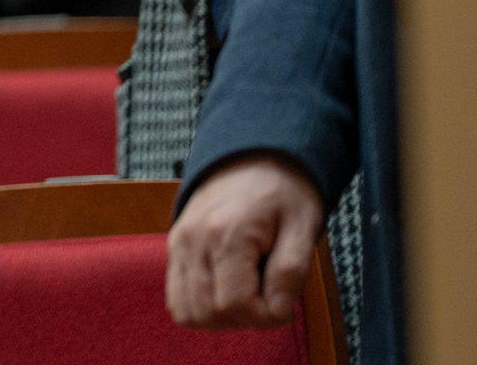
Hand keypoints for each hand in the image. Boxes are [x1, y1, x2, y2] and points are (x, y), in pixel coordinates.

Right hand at [170, 153, 324, 328]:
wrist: (252, 159)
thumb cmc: (283, 193)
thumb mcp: (302, 228)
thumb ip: (291, 273)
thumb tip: (276, 311)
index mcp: (226, 231)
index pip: (236, 305)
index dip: (267, 315)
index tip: (285, 299)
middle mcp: (193, 239)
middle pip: (210, 312)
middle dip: (245, 318)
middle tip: (268, 296)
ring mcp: (179, 242)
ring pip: (188, 311)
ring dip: (221, 317)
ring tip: (247, 295)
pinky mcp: (174, 247)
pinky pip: (176, 298)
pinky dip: (201, 308)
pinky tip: (226, 293)